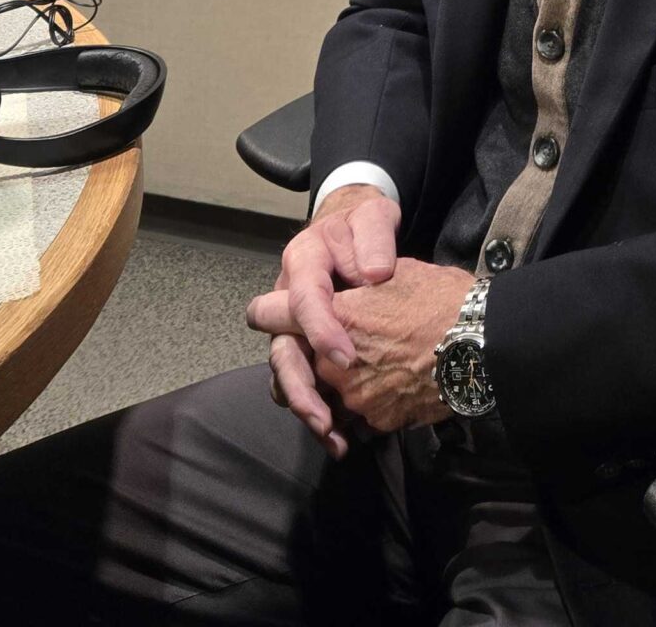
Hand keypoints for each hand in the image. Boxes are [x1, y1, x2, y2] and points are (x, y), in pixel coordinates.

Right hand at [247, 183, 397, 456]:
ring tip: (334, 439)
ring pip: (288, 375)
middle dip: (300, 386)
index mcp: (302, 263)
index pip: (304, 299)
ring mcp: (294, 329)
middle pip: (282, 350)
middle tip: (325, 418)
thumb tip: (373, 274)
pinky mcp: (308, 350)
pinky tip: (344, 436)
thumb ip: (373, 237)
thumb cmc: (363, 224)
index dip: (320, 330)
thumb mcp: (372, 216)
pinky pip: (306, 384)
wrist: (358, 231)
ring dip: (307, 408)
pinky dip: (322, 411)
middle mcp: (288, 301)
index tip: (346, 358)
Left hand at [251, 257, 473, 437]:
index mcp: (332, 316)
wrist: (484, 344)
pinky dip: (363, 407)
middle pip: (295, 363)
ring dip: (334, 385)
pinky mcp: (376, 421)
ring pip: (324, 393)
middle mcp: (331, 362)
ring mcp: (353, 397)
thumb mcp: (396, 274)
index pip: (269, 313)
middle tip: (332, 346)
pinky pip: (355, 417)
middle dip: (308, 355)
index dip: (271, 310)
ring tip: (367, 368)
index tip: (272, 313)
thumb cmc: (443, 299)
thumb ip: (356, 285)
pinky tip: (385, 388)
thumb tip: (349, 286)